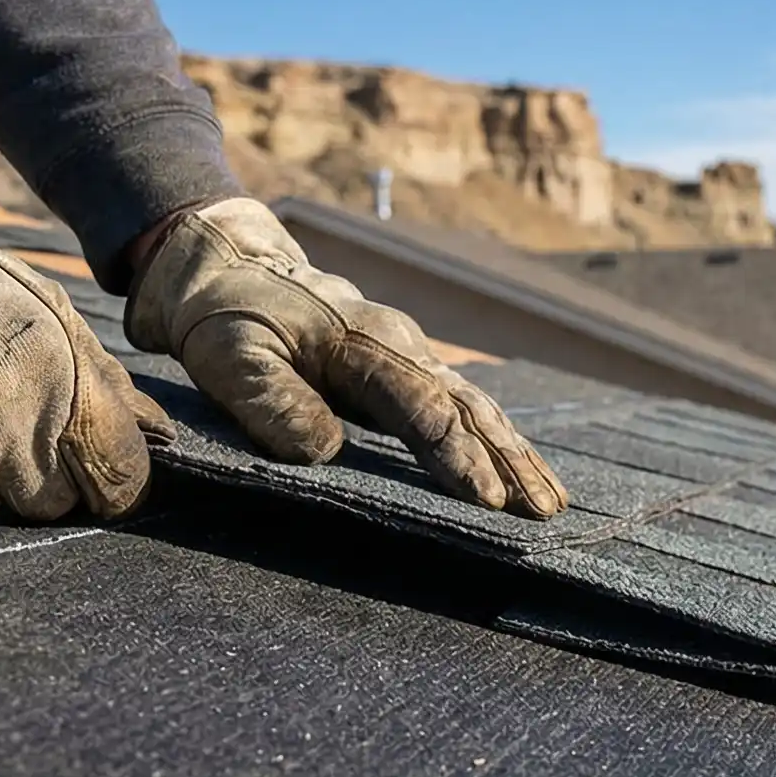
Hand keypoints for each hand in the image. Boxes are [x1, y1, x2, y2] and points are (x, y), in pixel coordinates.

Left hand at [126, 198, 567, 518]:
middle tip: (546, 513)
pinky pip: (459, 406)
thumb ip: (272, 401)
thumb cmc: (226, 314)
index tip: (488, 502)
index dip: (456, 457)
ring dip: (514, 453)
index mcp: (362, 342)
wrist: (228, 263)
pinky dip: (493, 439)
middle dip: (510, 460)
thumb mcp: (228, 356)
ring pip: (474, 407)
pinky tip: (515, 471)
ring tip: (550, 502)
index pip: (423, 406)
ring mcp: (407, 355)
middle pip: (469, 408)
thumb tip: (327, 449)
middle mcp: (400, 345)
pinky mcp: (402, 369)